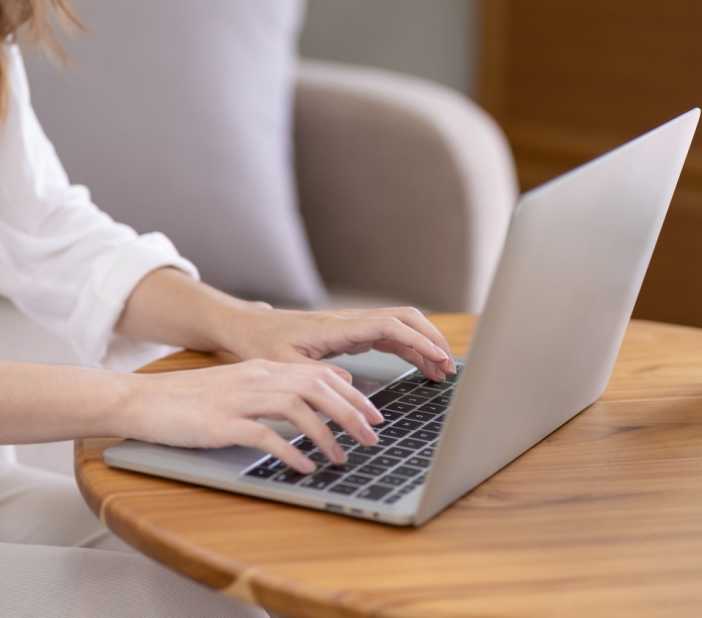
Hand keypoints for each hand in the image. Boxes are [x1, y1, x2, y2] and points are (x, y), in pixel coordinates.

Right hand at [121, 359, 384, 472]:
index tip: (373, 414)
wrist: (141, 399)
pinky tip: (304, 467)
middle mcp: (254, 378)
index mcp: (261, 368)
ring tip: (341, 457)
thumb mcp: (236, 384)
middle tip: (370, 437)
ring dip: (325, 434)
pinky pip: (265, 436)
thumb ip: (272, 387)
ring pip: (297, 407)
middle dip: (350, 413)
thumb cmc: (187, 398)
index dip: (352, 395)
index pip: (319, 374)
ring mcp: (237, 399)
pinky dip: (290, 452)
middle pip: (316, 387)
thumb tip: (310, 394)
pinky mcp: (221, 424)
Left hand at [220, 304, 455, 381]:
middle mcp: (351, 321)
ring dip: (425, 345)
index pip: (388, 325)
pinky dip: (410, 350)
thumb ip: (314, 374)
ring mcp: (354, 325)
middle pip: (404, 319)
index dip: (417, 339)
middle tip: (449, 367)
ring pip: (401, 326)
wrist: (251, 328)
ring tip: (443, 373)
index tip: (438, 357)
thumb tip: (348, 383)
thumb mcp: (283, 364)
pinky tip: (422, 368)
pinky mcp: (352, 334)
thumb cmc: (264, 344)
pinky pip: (390, 337)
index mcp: (337, 327)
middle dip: (431, 339)